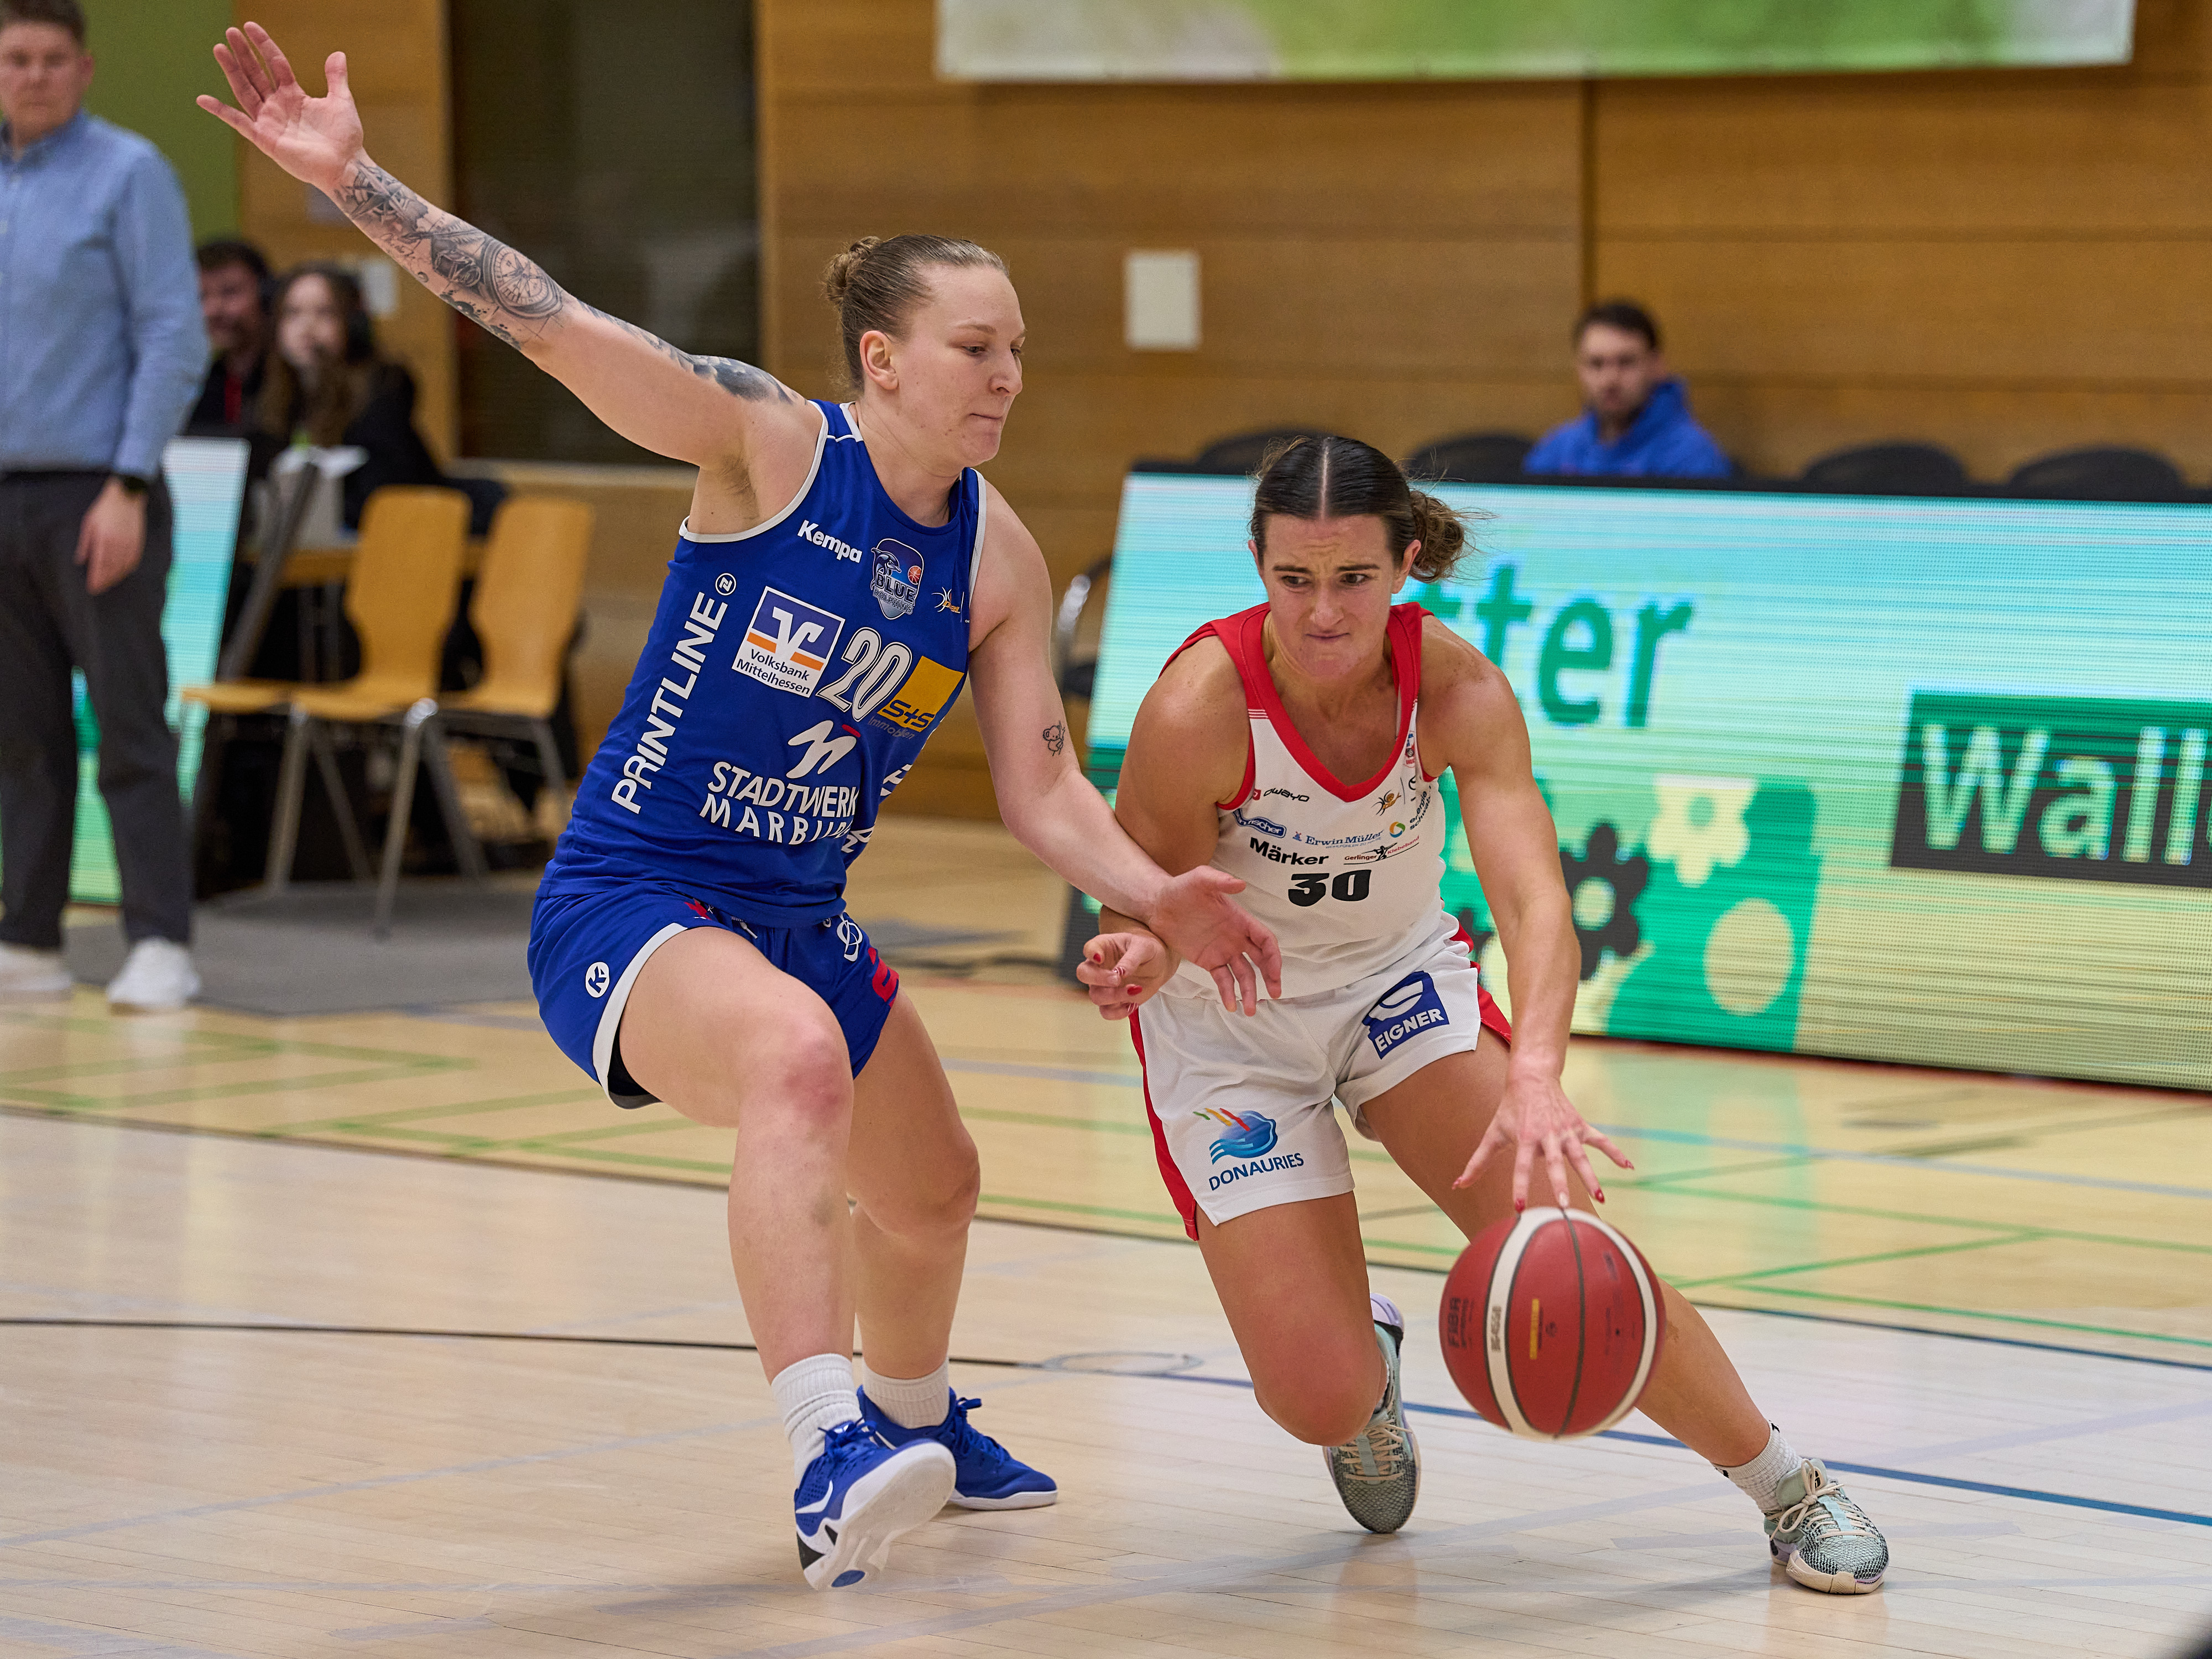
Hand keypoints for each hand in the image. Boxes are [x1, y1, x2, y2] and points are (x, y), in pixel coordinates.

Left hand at [76, 481, 145, 595]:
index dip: (96, 578)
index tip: (92, 587)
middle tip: (99, 589)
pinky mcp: (138, 542)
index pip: (99, 565)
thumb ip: (85, 544)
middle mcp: (118, 544)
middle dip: (105, 581)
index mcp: (104, 540)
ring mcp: (129, 544)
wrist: (126, 497)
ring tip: (109, 583)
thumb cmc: (104, 509)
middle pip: (111, 569)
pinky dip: (127, 569)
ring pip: (123, 567)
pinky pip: (133, 561)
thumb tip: (80, 561)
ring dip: (115, 577)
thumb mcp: (89, 523)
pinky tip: (123, 572)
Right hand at [198, 23, 364, 193]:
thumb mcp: (341, 101)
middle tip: (230, 32)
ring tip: (219, 49)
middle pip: (256, 73)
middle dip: (243, 53)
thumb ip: (336, 78)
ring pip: (245, 90)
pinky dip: (221, 111)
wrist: (346, 167)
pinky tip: (203, 99)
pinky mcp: (265, 138)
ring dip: (232, 70)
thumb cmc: (345, 139)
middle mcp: (278, 106)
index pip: (275, 63)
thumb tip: (337, 53)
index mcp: (294, 95)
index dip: (264, 45)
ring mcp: (270, 121)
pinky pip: (239, 122)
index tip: (250, 26)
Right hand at [1076, 932, 1173, 1019]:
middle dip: (1098, 979)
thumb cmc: (1147, 951)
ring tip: (1135, 989)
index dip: (1091, 953)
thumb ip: (1131, 959)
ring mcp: (1103, 986)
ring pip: (1096, 996)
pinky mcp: (1112, 1001)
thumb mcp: (1144, 947)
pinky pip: (1107, 1012)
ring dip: (1114, 996)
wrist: (1158, 965)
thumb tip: (1120, 972)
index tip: (1099, 958)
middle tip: (1117, 979)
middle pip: (1083, 974)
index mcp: (1103, 947)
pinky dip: (1119, 1012)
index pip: (1089, 948)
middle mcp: (1098, 967)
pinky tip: (1133, 1003)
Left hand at [1144, 867, 1281, 1014]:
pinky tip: (1231, 1006)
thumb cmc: (1181, 888)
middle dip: (1270, 976)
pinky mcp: (1209, 961)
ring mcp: (1223, 950)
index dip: (1273, 956)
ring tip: (1249, 1010)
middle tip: (1275, 993)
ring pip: (1243, 974)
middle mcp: (1236, 937)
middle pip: (1260, 959)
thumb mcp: (1200, 879)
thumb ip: (1220, 881)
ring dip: (1250, 992)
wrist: (1157, 904)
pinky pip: (1222, 980)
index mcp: (1240, 920)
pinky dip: (1228, 993)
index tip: (1275, 971)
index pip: (1265, 940)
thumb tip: (1241, 884)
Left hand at [1456, 1069, 1632, 1212]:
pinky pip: (1601, 1140)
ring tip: (1600, 1198)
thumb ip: (1478, 1162)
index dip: (1519, 1185)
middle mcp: (1547, 1136)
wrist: (1532, 1078)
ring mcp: (1567, 1131)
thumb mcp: (1493, 1133)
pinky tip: (1629, 1168)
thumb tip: (1457, 1185)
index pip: (1520, 1166)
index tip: (1518, 1206)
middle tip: (1565, 1207)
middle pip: (1554, 1164)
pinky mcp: (1580, 1126)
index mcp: (1525, 1138)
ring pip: (1581, 1156)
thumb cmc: (1510, 1110)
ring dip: (1591, 1177)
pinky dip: (1615, 1153)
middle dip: (1560, 1185)